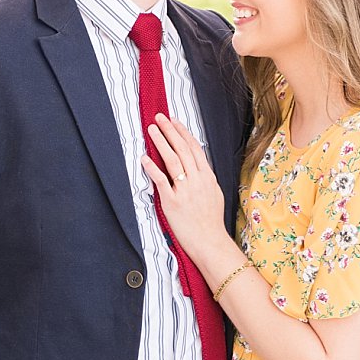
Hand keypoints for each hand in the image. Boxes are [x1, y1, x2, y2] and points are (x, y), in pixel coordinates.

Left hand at [139, 115, 227, 266]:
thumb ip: (205, 178)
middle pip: (182, 149)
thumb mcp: (214, 194)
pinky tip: (144, 158)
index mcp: (207, 177)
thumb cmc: (211, 221)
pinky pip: (160, 181)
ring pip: (172, 160)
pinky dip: (152, 168)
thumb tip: (197, 166)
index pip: (194, 148)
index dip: (183, 132)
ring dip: (161, 142)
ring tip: (152, 130)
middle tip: (159, 118)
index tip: (174, 121)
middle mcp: (197, 180)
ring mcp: (185, 191)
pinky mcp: (173, 202)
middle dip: (170, 131)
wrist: (210, 242)